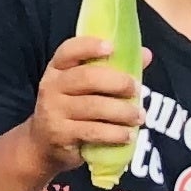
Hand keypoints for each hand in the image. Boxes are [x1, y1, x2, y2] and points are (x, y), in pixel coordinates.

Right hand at [25, 32, 140, 177]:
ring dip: (122, 111)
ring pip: (93, 106)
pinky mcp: (61, 135)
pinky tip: (128, 135)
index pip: (69, 50)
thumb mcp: (86, 86)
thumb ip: (113, 69)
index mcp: (58, 68)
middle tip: (136, 89)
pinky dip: (115, 133)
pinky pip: (93, 132)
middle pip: (85, 77)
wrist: (44, 143)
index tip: (111, 48)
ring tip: (139, 116)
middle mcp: (52, 86)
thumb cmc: (72, 107)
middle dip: (117, 82)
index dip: (89, 46)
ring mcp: (54, 111)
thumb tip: (146, 54)